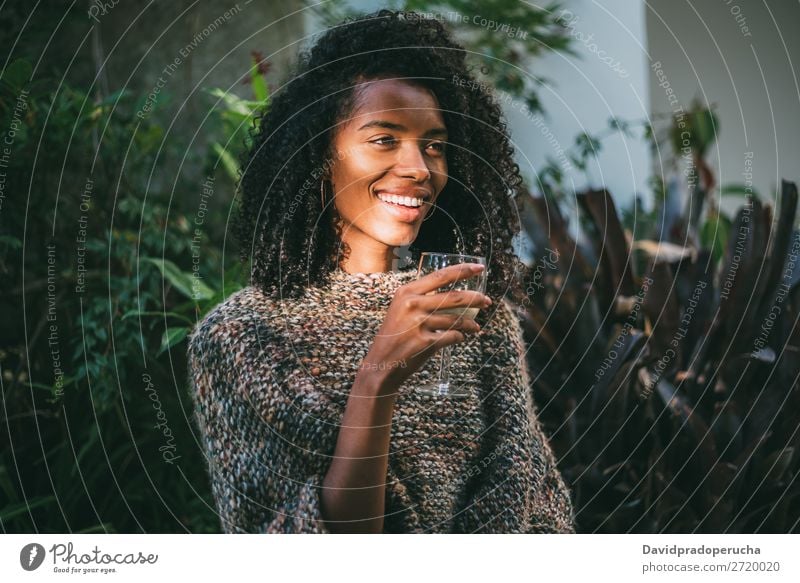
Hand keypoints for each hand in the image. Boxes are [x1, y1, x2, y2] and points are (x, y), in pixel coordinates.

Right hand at [359, 263, 491, 394]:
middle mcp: (412, 304)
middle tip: (487, 301)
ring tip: (475, 326)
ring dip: (470, 323)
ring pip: (456, 319)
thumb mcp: (401, 309)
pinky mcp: (425, 341)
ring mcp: (418, 323)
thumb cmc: (395, 336)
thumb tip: (454, 295)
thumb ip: (422, 298)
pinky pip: (453, 336)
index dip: (463, 270)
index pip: (441, 276)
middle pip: (454, 297)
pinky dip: (459, 337)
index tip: (479, 268)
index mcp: (407, 292)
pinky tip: (460, 337)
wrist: (381, 363)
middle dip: (475, 298)